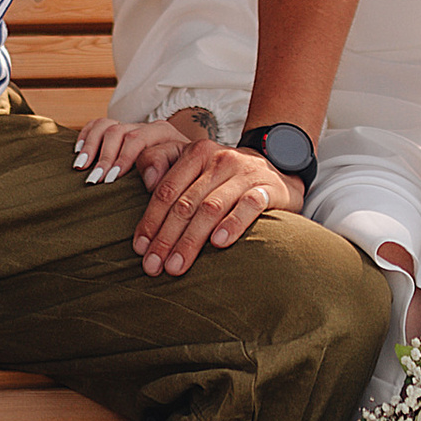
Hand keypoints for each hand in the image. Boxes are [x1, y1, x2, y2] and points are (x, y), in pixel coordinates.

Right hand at [71, 114, 196, 188]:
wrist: (186, 164)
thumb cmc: (181, 174)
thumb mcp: (181, 173)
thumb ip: (166, 172)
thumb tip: (148, 181)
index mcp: (163, 133)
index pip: (138, 139)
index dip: (122, 158)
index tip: (111, 180)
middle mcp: (145, 126)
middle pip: (118, 132)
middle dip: (104, 157)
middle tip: (93, 180)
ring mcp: (130, 127)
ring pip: (105, 126)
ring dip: (91, 147)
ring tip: (81, 167)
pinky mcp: (118, 131)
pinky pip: (97, 124)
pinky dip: (85, 136)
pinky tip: (78, 152)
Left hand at [130, 135, 299, 277]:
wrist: (280, 171)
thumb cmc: (229, 182)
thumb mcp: (201, 176)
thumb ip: (173, 190)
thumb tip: (142, 233)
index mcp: (197, 154)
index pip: (167, 191)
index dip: (150, 221)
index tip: (140, 250)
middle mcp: (219, 159)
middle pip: (185, 203)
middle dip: (166, 238)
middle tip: (153, 266)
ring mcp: (245, 172)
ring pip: (210, 208)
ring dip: (191, 240)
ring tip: (177, 265)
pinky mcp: (268, 187)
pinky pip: (248, 206)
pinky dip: (232, 224)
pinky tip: (219, 243)